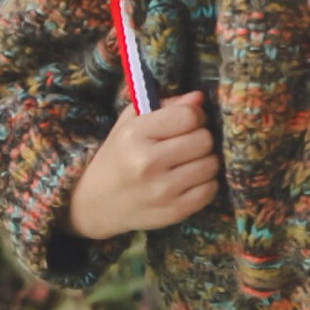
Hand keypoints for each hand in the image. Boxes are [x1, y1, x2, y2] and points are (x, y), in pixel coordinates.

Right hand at [66, 92, 220, 238]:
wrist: (97, 202)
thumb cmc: (120, 154)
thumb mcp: (132, 122)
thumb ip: (166, 105)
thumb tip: (199, 98)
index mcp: (135, 135)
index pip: (189, 116)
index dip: (196, 114)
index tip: (189, 120)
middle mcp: (147, 164)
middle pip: (204, 139)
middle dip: (201, 137)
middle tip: (189, 142)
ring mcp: (161, 191)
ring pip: (211, 164)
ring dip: (205, 160)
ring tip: (189, 161)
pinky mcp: (173, 212)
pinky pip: (210, 190)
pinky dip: (206, 182)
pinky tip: (189, 179)